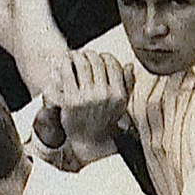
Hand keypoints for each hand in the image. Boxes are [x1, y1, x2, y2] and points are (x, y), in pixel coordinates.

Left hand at [44, 51, 133, 166]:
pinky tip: (65, 62)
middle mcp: (104, 95)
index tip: (99, 57)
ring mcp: (87, 97)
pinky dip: (66, 64)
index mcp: (119, 94)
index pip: (112, 63)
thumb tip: (129, 64)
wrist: (89, 140)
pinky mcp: (71, 100)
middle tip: (84, 54)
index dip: (104, 56)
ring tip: (75, 56)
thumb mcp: (121, 104)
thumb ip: (128, 84)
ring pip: (82, 64)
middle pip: (96, 61)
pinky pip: (67, 74)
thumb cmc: (105, 119)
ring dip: (77, 56)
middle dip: (89, 54)